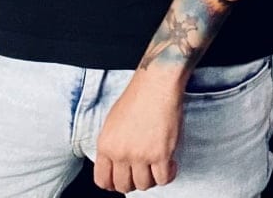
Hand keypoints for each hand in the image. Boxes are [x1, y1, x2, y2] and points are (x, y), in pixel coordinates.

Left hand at [94, 69, 183, 191]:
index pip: (102, 180)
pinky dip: (168, 175)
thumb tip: (116, 165)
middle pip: (124, 186)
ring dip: (152, 178)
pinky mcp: (161, 154)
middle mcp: (121, 153)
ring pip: (144, 185)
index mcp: (105, 145)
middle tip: (143, 171)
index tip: (124, 179)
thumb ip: (112, 146)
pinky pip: (163, 179)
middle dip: (134, 182)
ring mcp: (141, 155)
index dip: (114, 184)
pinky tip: (170, 164)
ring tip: (157, 165)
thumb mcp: (112, 123)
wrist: (156, 84)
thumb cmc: (136, 98)